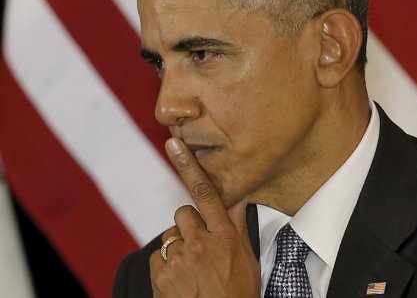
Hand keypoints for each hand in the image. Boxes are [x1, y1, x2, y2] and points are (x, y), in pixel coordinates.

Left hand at [149, 138, 259, 297]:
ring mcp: (177, 259)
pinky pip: (158, 256)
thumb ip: (238, 226)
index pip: (205, 193)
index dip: (189, 166)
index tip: (174, 145)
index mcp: (223, 237)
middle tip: (199, 243)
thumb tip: (237, 199)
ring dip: (178, 245)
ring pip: (170, 235)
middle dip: (190, 224)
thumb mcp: (246, 259)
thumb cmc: (237, 293)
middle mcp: (198, 244)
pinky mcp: (160, 273)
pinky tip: (179, 277)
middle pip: (183, 213)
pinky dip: (166, 263)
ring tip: (190, 266)